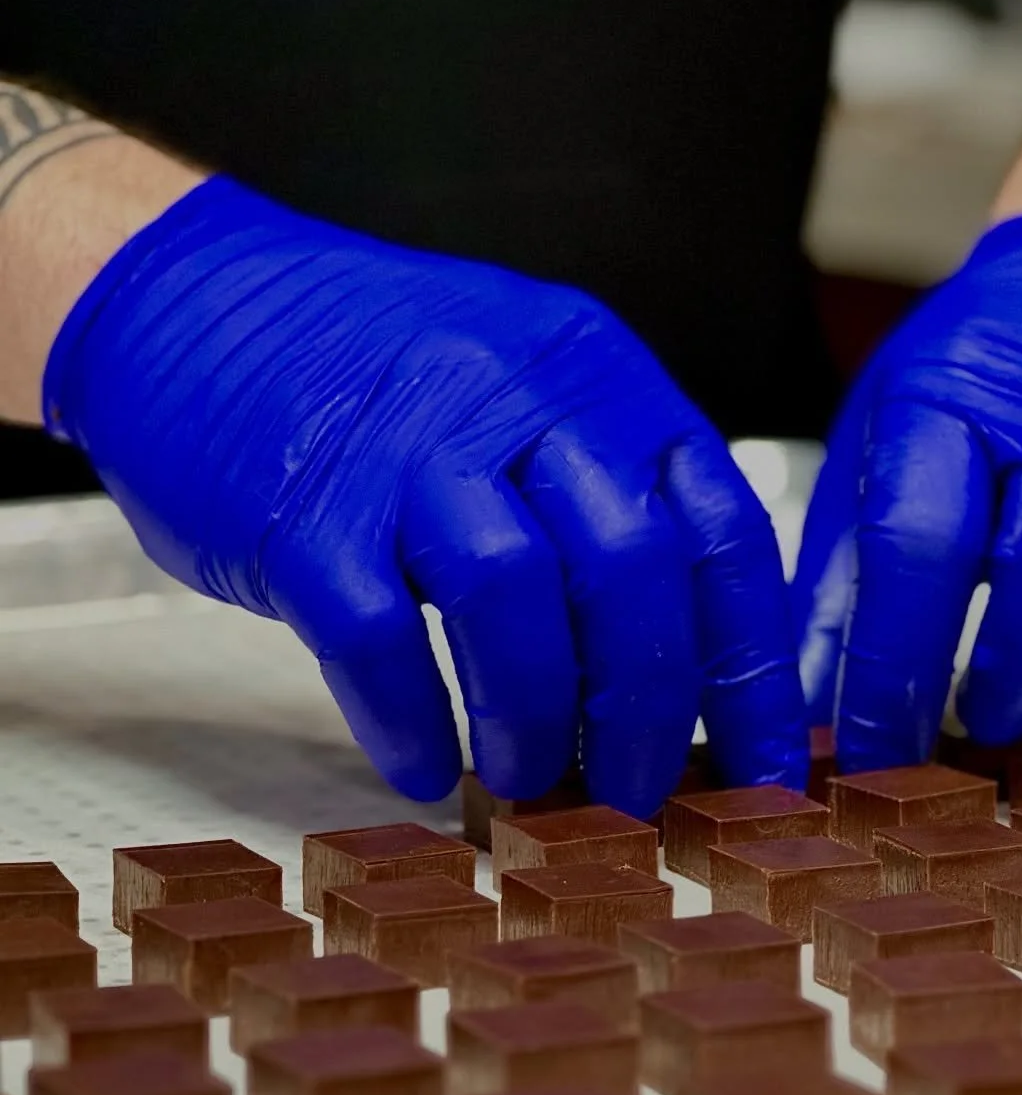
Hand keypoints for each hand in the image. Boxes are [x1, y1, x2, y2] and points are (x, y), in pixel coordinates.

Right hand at [44, 179, 806, 811]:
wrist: (187, 299)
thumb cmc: (368, 374)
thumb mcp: (521, 393)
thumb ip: (602, 499)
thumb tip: (679, 669)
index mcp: (593, 375)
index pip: (720, 531)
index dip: (754, 672)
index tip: (761, 773)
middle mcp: (512, 396)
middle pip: (629, 572)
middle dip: (647, 713)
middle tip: (631, 795)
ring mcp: (401, 449)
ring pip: (510, 598)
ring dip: (532, 719)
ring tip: (524, 780)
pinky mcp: (299, 509)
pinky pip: (374, 636)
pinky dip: (409, 720)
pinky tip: (421, 765)